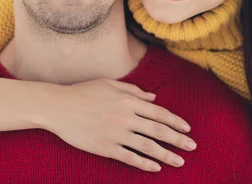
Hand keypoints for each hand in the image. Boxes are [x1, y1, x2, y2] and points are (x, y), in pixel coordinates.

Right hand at [45, 79, 195, 171]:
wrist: (59, 107)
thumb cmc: (83, 92)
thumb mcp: (109, 84)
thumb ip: (134, 91)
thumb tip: (154, 97)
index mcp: (128, 100)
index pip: (159, 113)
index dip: (175, 121)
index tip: (187, 129)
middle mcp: (126, 117)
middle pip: (158, 130)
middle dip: (178, 139)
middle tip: (193, 147)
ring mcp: (116, 133)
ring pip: (148, 146)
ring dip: (167, 155)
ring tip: (180, 161)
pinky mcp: (106, 147)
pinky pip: (130, 157)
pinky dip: (145, 164)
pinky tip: (156, 168)